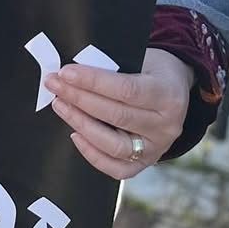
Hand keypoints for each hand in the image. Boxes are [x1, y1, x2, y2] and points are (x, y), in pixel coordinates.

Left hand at [46, 48, 194, 179]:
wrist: (174, 91)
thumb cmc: (150, 70)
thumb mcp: (140, 59)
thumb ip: (112, 68)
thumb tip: (71, 73)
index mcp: (167, 94)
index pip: (126, 90)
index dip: (93, 82)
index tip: (66, 72)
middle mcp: (166, 126)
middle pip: (116, 116)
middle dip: (79, 99)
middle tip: (54, 84)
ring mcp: (157, 148)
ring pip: (114, 145)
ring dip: (81, 124)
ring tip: (59, 105)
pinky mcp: (146, 162)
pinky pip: (117, 168)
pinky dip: (92, 154)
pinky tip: (75, 135)